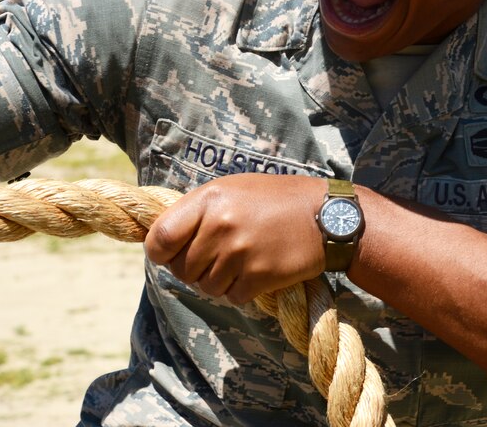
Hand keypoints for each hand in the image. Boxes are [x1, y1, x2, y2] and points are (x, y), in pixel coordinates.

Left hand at [145, 173, 325, 303]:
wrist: (326, 215)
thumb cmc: (275, 199)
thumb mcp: (233, 189)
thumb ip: (198, 211)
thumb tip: (162, 238)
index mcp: (210, 199)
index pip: (160, 238)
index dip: (160, 253)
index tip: (171, 255)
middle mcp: (221, 225)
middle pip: (182, 269)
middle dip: (194, 270)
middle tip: (216, 259)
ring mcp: (240, 252)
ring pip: (206, 287)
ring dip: (220, 282)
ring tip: (241, 263)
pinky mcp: (260, 275)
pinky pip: (232, 297)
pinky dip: (241, 291)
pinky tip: (257, 272)